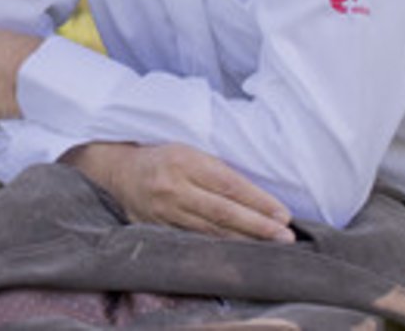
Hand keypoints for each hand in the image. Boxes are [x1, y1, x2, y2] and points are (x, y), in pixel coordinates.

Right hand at [62, 142, 294, 241]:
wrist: (118, 171)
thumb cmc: (163, 158)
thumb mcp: (189, 151)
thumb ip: (217, 171)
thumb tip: (258, 198)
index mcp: (184, 160)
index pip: (228, 184)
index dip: (257, 201)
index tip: (283, 214)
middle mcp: (173, 187)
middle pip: (222, 212)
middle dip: (257, 226)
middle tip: (285, 237)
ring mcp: (163, 212)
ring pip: (210, 232)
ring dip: (244, 241)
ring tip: (270, 247)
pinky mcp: (158, 229)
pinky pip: (194, 241)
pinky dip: (219, 249)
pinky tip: (238, 253)